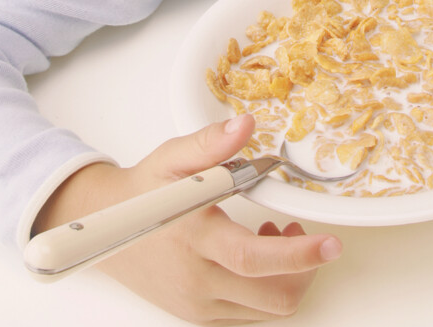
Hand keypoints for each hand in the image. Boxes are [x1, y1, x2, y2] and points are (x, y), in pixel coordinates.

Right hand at [32, 114, 342, 323]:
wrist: (102, 227)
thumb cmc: (143, 190)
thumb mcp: (174, 157)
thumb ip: (211, 142)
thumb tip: (246, 124)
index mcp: (194, 238)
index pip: (252, 257)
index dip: (297, 255)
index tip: (330, 243)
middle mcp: (197, 279)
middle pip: (272, 295)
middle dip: (303, 268)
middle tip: (301, 231)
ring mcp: (197, 302)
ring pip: (266, 309)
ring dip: (286, 278)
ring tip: (275, 235)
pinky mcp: (196, 313)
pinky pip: (247, 314)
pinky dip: (264, 288)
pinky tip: (253, 255)